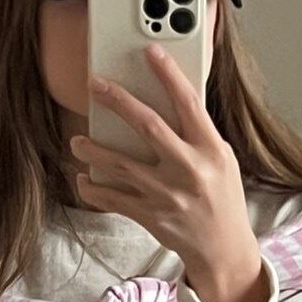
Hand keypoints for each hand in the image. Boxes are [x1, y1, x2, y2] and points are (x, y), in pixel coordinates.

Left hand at [68, 45, 260, 282]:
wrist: (223, 249)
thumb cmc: (222, 199)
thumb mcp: (223, 161)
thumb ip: (199, 135)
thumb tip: (170, 103)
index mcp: (211, 150)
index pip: (188, 103)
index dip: (168, 75)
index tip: (151, 52)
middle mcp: (189, 169)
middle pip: (148, 125)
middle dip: (118, 101)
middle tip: (96, 86)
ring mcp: (167, 194)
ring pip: (120, 164)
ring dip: (93, 150)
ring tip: (78, 141)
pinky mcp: (150, 216)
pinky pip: (113, 198)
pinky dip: (93, 188)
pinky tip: (84, 179)